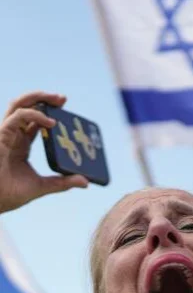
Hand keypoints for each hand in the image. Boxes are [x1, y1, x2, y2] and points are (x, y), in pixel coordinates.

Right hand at [0, 91, 87, 213]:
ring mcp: (6, 134)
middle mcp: (13, 136)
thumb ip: (62, 183)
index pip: (34, 121)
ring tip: (57, 99)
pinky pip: (17, 116)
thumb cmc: (10, 194)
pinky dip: (35, 114)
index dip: (48, 112)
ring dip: (38, 98)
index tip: (65, 109)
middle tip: (63, 99)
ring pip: (19, 105)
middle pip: (26, 107)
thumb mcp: (42, 186)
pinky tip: (50, 122)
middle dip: (44, 99)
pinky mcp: (2, 135)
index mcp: (21, 145)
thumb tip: (85, 182)